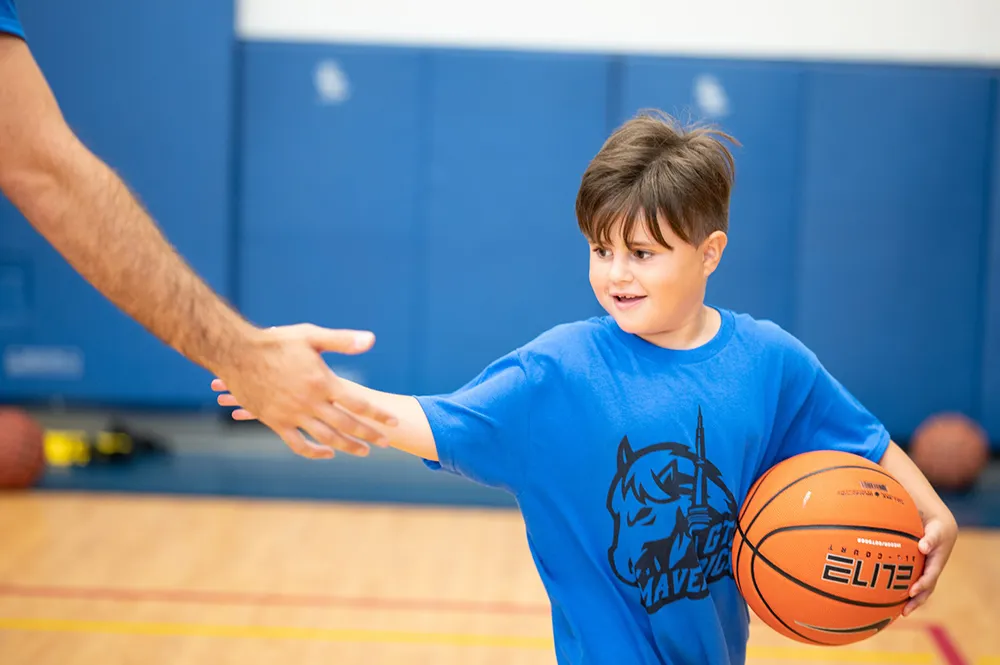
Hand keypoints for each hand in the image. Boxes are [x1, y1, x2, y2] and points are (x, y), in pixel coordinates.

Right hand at [213, 324, 396, 458]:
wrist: (236, 354)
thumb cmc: (275, 342)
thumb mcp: (311, 336)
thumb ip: (342, 341)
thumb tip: (371, 340)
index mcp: (322, 382)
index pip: (359, 403)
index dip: (378, 413)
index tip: (394, 421)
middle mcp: (310, 402)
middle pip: (347, 424)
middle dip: (369, 434)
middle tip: (385, 441)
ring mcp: (292, 415)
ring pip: (326, 438)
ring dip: (347, 446)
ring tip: (363, 452)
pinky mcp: (275, 423)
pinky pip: (298, 444)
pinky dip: (314, 452)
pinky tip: (327, 453)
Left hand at [902, 512, 957, 615]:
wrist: (941, 528)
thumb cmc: (937, 529)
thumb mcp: (936, 531)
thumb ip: (930, 538)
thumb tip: (923, 547)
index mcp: (936, 562)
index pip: (930, 577)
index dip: (922, 585)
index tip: (912, 592)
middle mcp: (931, 570)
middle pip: (925, 590)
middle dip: (915, 601)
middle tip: (904, 612)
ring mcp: (925, 571)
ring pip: (918, 590)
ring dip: (909, 601)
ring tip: (897, 613)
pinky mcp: (918, 570)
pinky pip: (910, 582)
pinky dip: (902, 590)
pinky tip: (887, 598)